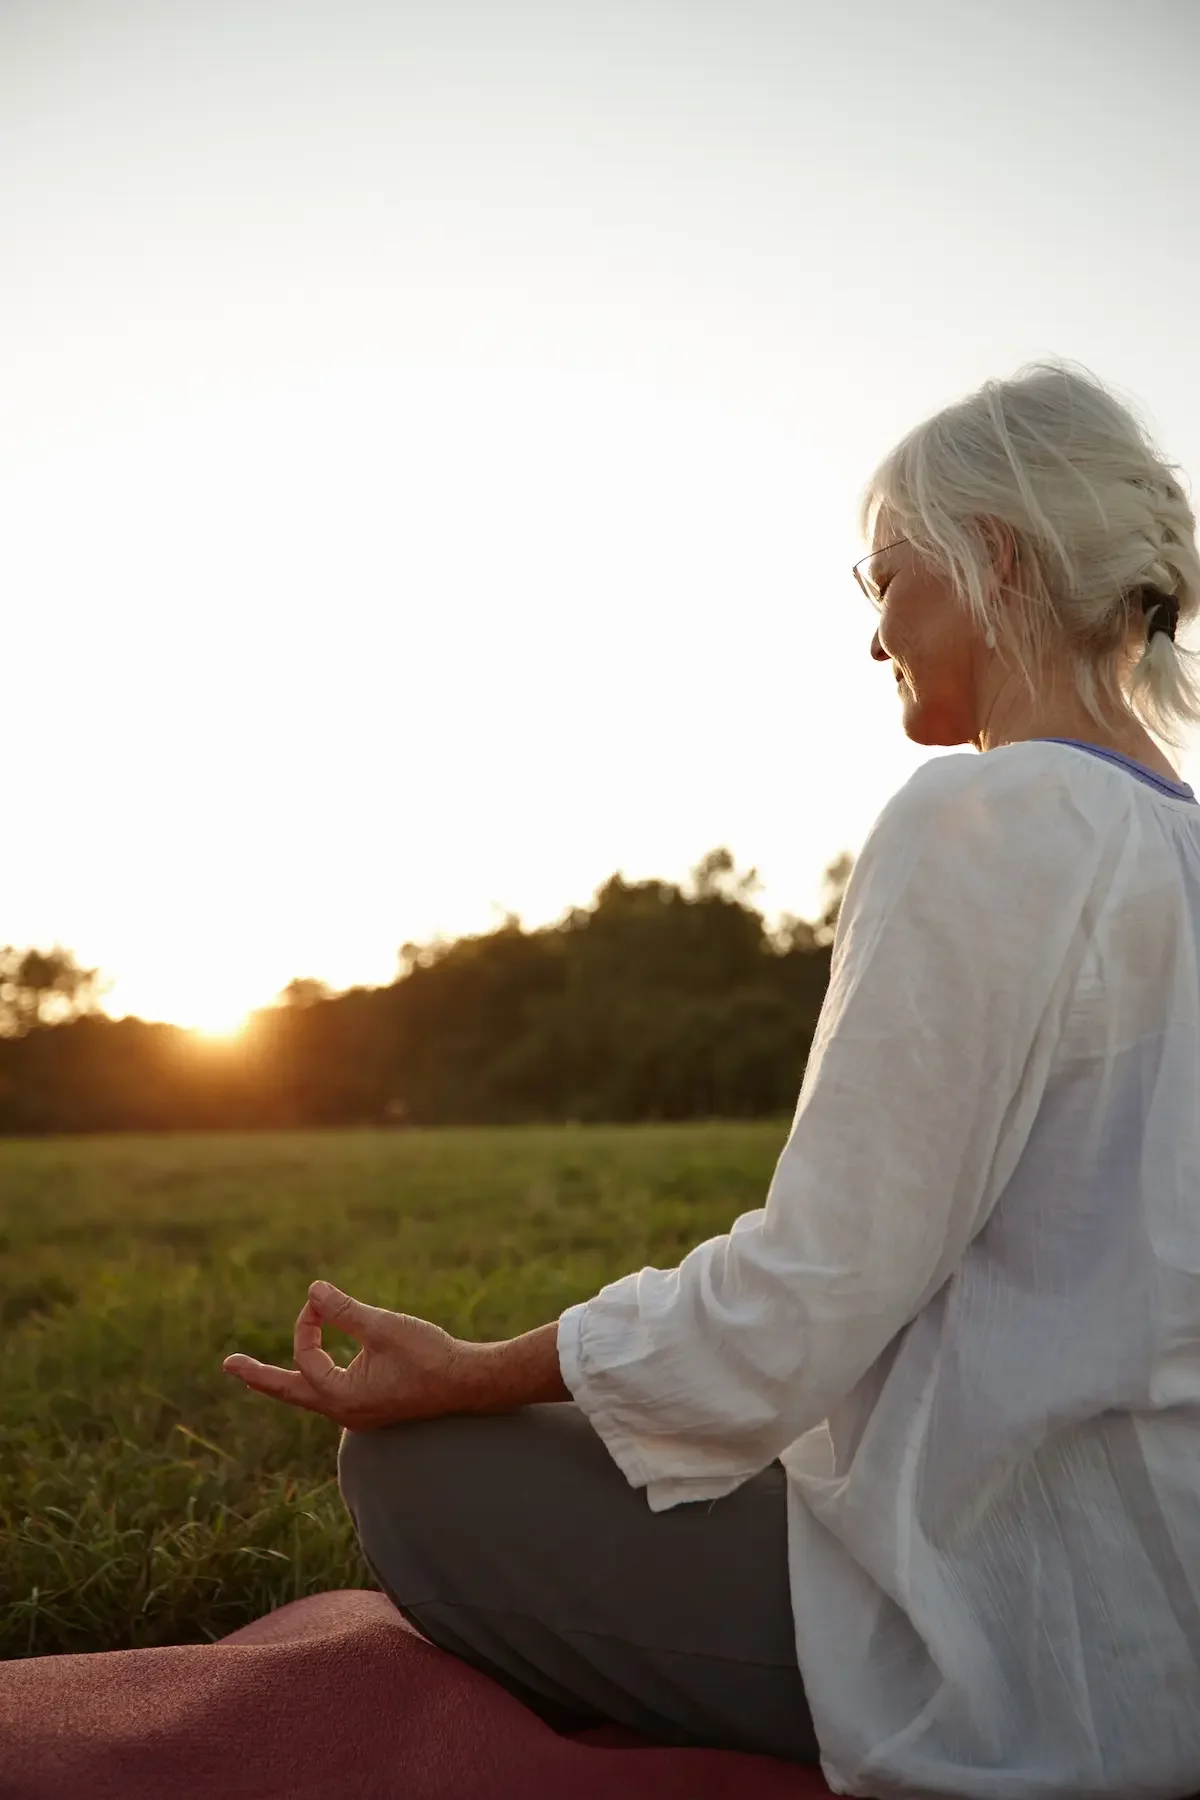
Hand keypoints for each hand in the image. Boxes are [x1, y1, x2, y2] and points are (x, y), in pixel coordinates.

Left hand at [223, 1281, 470, 1428]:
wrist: (470, 1383)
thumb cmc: (429, 1355)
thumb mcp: (383, 1327)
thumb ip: (344, 1311)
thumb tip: (312, 1290)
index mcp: (341, 1398)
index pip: (306, 1358)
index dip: (308, 1324)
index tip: (320, 1300)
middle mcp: (344, 1412)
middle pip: (290, 1392)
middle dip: (259, 1376)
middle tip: (229, 1365)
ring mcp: (359, 1413)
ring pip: (311, 1394)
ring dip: (288, 1377)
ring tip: (258, 1372)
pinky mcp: (373, 1407)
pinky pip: (331, 1393)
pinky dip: (317, 1376)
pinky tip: (318, 1368)